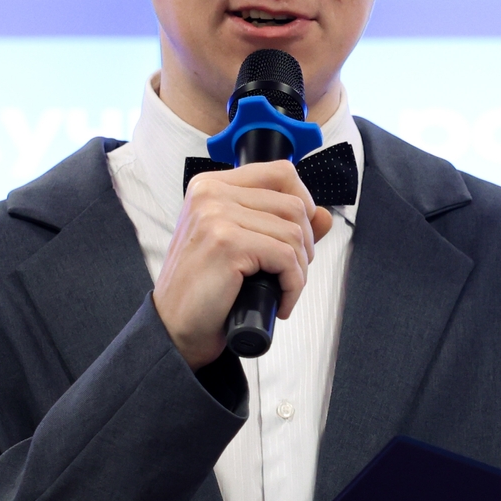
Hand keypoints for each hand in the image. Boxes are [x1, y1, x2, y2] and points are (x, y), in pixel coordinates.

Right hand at [153, 159, 331, 367]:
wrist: (175, 327)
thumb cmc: (204, 289)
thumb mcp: (242, 245)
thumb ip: (281, 224)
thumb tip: (324, 214)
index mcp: (210, 185)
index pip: (280, 172)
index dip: (303, 203)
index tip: (299, 236)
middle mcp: (210, 193)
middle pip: (294, 204)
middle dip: (305, 244)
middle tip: (290, 273)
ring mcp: (217, 215)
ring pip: (294, 232)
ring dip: (299, 269)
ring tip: (283, 289)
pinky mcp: (227, 242)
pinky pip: (286, 258)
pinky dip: (293, 285)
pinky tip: (280, 302)